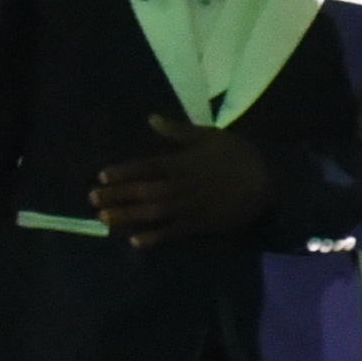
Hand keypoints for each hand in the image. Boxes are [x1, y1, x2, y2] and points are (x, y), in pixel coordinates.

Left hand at [93, 114, 270, 246]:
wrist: (269, 181)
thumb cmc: (239, 155)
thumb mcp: (210, 136)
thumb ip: (178, 130)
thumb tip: (151, 119)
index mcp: (181, 163)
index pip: (145, 167)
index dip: (123, 172)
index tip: (102, 177)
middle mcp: (180, 186)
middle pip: (143, 191)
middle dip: (116, 195)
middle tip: (92, 199)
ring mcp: (189, 207)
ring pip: (152, 212)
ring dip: (127, 216)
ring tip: (104, 220)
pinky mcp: (200, 224)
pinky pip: (174, 232)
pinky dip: (155, 237)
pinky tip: (136, 241)